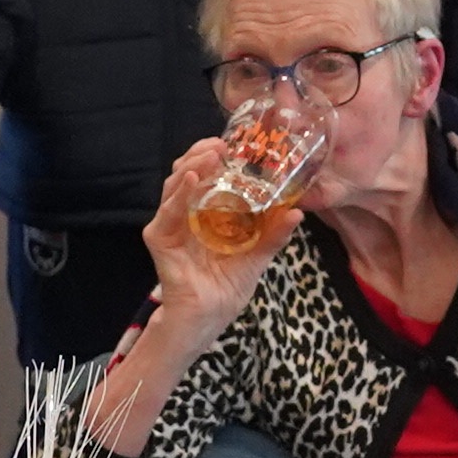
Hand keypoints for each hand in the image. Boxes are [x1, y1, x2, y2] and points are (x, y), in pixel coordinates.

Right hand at [134, 125, 296, 340]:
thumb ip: (274, 234)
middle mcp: (185, 212)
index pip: (204, 173)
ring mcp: (170, 224)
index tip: (232, 142)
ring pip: (174, 185)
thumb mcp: (258, 255)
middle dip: (200, 153)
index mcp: (206, 211)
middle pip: (185, 172)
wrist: (211, 315)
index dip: (213, 154)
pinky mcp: (160, 239)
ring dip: (191, 166)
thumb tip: (297, 213)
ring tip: (209, 156)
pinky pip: (167, 212)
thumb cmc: (229, 285)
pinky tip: (191, 181)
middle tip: (220, 145)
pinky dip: (178, 194)